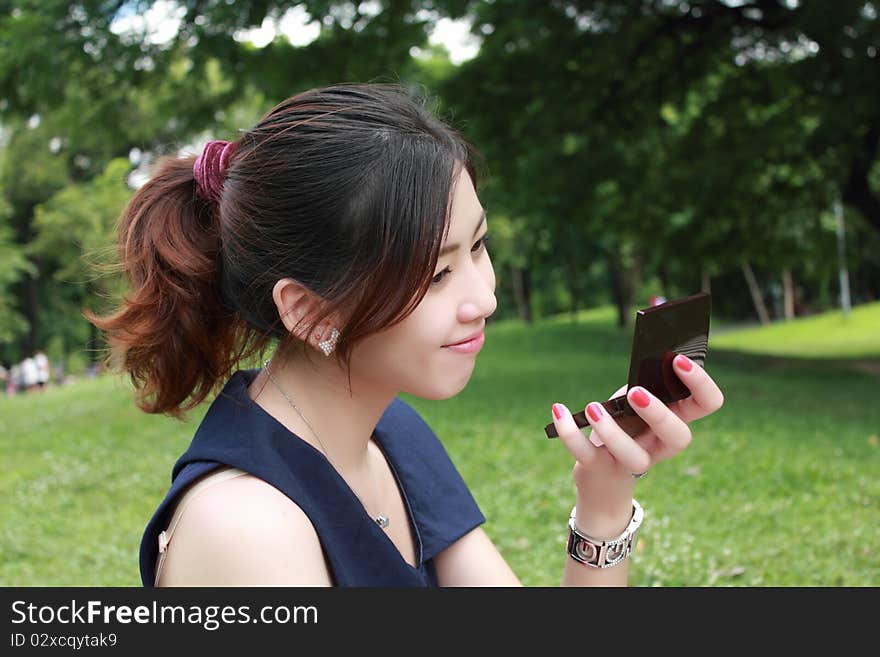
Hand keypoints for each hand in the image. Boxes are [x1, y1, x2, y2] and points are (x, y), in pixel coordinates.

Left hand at [550, 354, 724, 494]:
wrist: (601, 476)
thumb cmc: (624, 423)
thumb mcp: (635, 400)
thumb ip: (644, 382)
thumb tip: (644, 355)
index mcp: (677, 419)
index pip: (708, 403)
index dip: (700, 383)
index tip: (677, 359)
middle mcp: (661, 445)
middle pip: (679, 437)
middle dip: (658, 414)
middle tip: (635, 391)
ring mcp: (633, 461)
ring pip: (633, 456)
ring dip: (612, 431)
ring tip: (593, 407)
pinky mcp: (601, 469)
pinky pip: (586, 455)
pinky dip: (570, 432)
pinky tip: (558, 410)